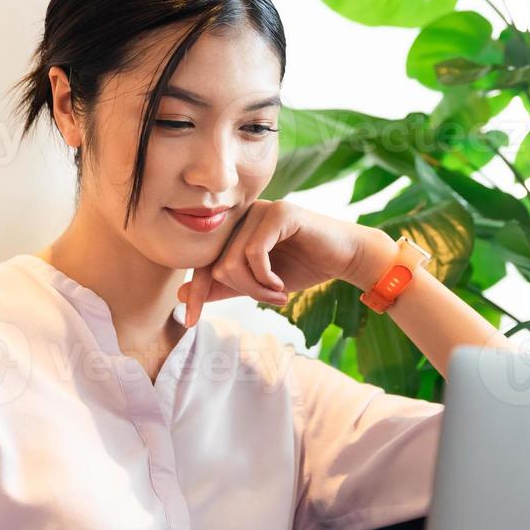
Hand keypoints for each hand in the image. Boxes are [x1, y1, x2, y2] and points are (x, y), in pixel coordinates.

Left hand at [177, 199, 385, 327]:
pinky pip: (254, 253)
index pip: (203, 260)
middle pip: (217, 265)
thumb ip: (225, 286)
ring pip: (233, 262)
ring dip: (256, 288)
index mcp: (236, 228)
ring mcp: (261, 210)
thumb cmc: (305, 267)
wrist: (347, 257)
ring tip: (278, 293)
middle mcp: (244, 214)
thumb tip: (183, 293)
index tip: (190, 319)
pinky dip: (266, 277)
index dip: (197, 291)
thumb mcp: (259, 283)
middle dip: (243, 292)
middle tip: (271, 299)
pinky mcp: (280, 212)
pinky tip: (282, 285)